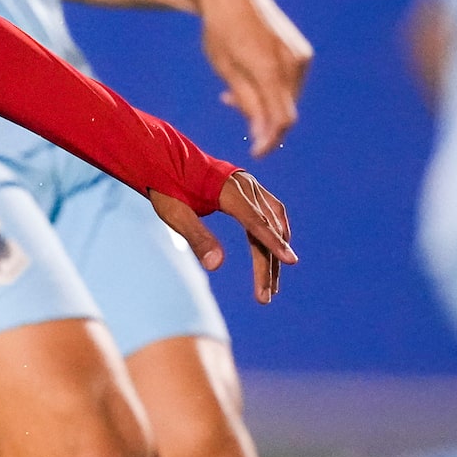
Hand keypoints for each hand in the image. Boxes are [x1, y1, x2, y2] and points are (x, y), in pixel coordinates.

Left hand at [150, 171, 295, 303]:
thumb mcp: (174, 214)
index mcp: (229, 191)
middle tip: (265, 298)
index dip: (273, 243)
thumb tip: (216, 267)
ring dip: (274, 254)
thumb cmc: (166, 186)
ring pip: (272, 223)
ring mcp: (250, 185)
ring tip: (271, 286)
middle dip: (268, 264)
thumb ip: (196, 237)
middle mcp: (246, 186)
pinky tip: (275, 254)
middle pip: (266, 228)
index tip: (291, 262)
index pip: (256, 222)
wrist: (165, 158)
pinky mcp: (249, 188)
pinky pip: (271, 213)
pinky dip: (275, 234)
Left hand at [194, 0, 313, 156]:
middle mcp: (292, 61)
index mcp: (270, 68)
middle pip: (284, 109)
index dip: (270, 140)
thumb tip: (263, 135)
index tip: (257, 153)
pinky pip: (290, 81)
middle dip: (260, 117)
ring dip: (264, 101)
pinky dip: (271, 87)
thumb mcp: (227, 70)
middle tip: (228, 100)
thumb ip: (247, 103)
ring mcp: (301, 55)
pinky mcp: (302, 51)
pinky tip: (248, 77)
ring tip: (233, 87)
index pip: (281, 118)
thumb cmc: (221, 33)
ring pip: (288, 96)